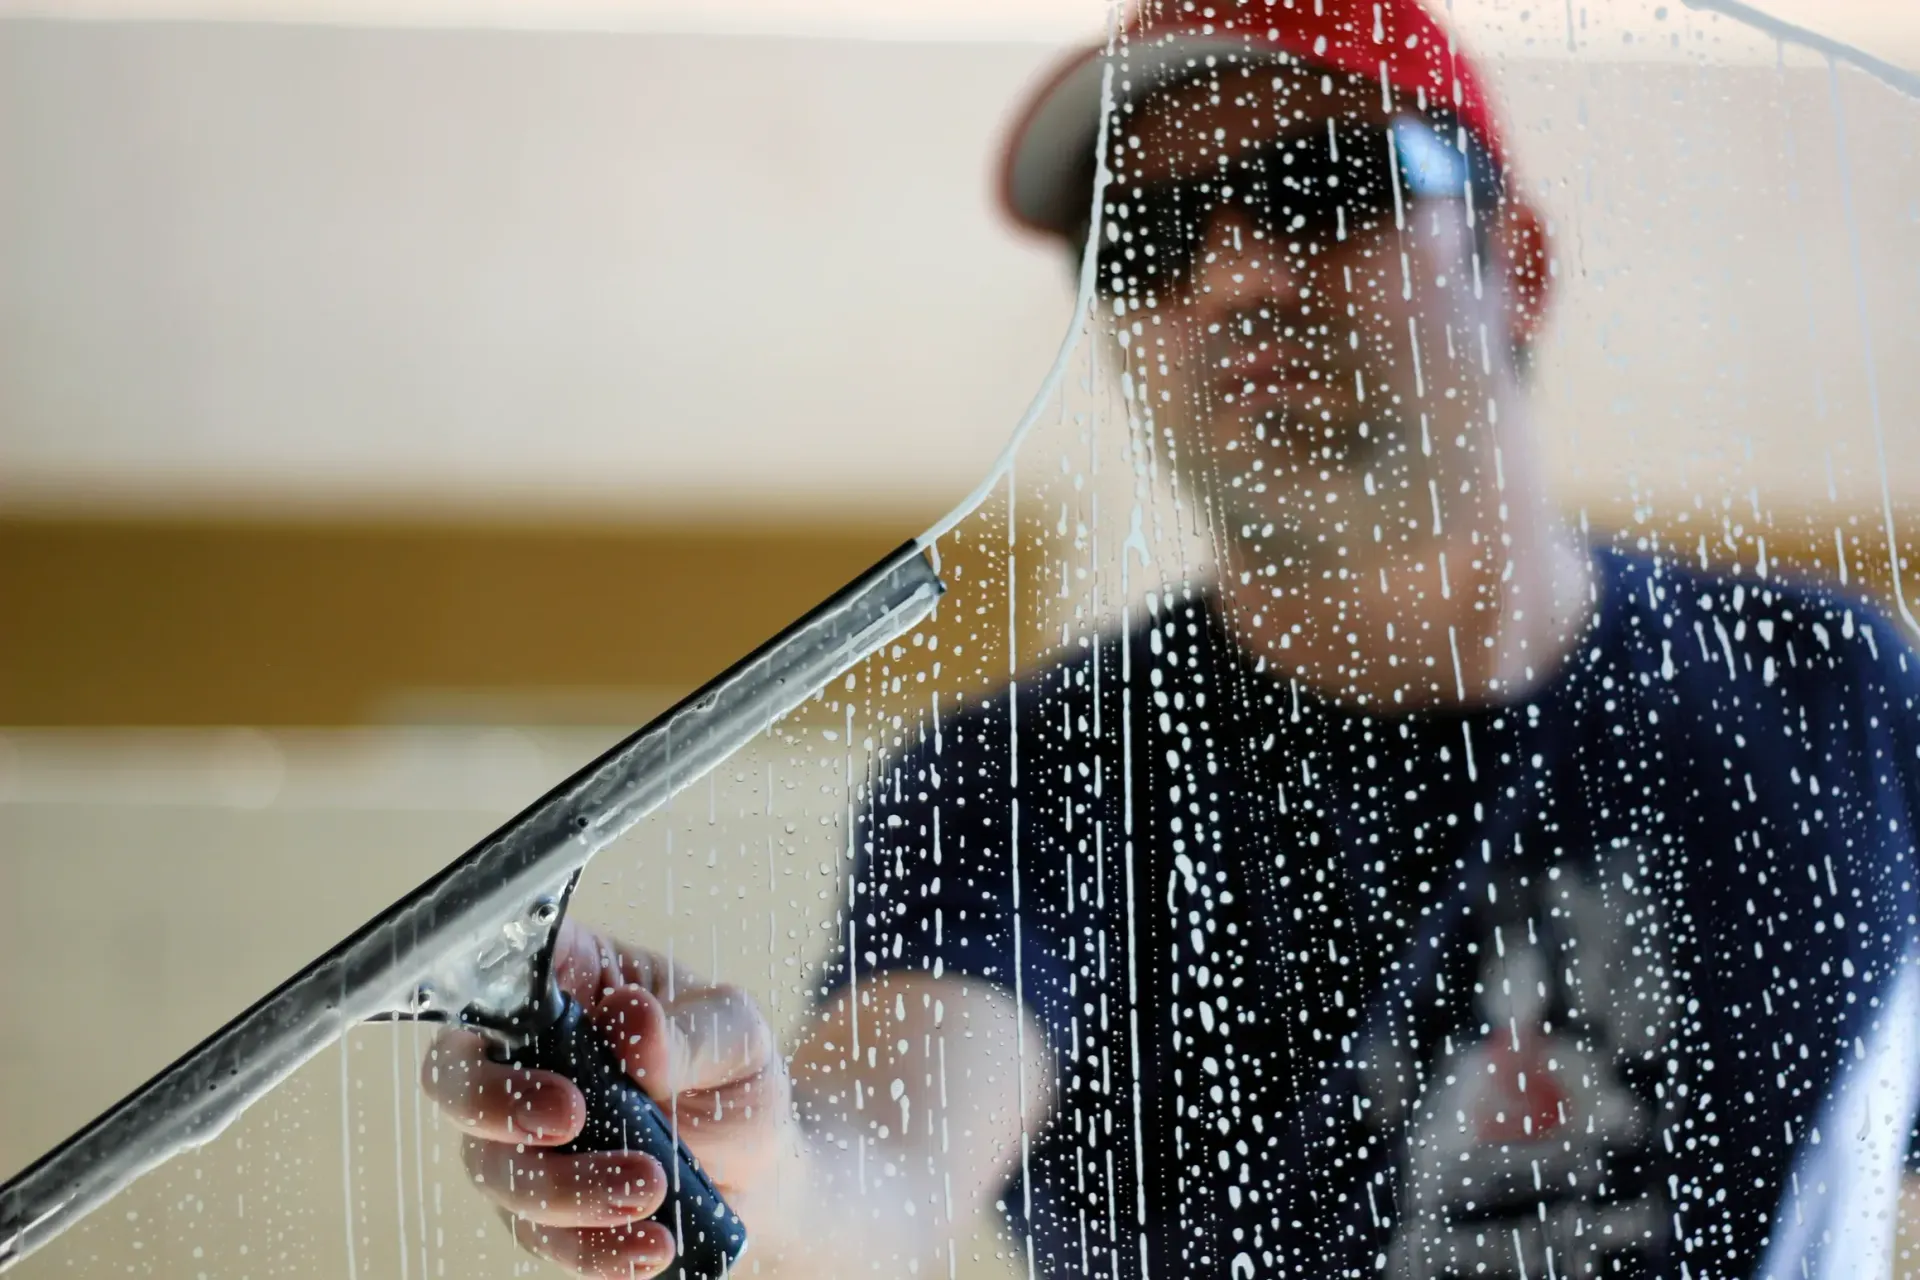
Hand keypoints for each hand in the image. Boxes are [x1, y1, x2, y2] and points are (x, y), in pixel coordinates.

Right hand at [419, 919, 793, 1277]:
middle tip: (570, 1121)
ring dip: (566, 1188)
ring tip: (648, 1187)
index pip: (498, 974)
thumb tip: (633, 1020)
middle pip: (457, 1078)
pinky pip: (539, 1236)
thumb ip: (688, 1032)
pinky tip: (646, 1249)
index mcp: (568, 983)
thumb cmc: (734, 1077)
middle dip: (500, 1107)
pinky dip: (591, 1247)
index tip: (550, 1042)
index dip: (495, 1002)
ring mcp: (520, 1138)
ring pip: (494, 1167)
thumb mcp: (736, 1036)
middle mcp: (525, 1057)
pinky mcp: (538, 1209)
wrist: (760, 1170)